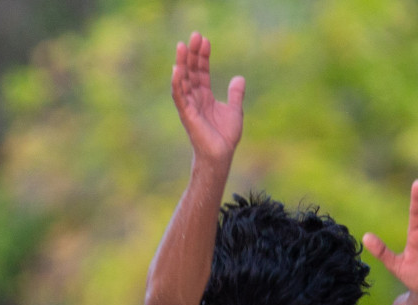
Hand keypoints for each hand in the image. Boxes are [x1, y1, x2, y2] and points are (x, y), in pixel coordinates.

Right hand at [171, 32, 243, 164]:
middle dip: (192, 54)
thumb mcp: (235, 110)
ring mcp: (189, 105)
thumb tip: (240, 78)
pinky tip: (177, 69)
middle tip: (195, 35)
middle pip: (191, 71)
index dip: (203, 56)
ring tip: (183, 46)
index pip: (201, 71)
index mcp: (205, 96)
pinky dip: (177, 83)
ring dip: (182, 63)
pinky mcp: (187, 114)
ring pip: (183, 80)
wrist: (221, 156)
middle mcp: (195, 98)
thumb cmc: (225, 137)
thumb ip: (235, 94)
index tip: (205, 41)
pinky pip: (179, 96)